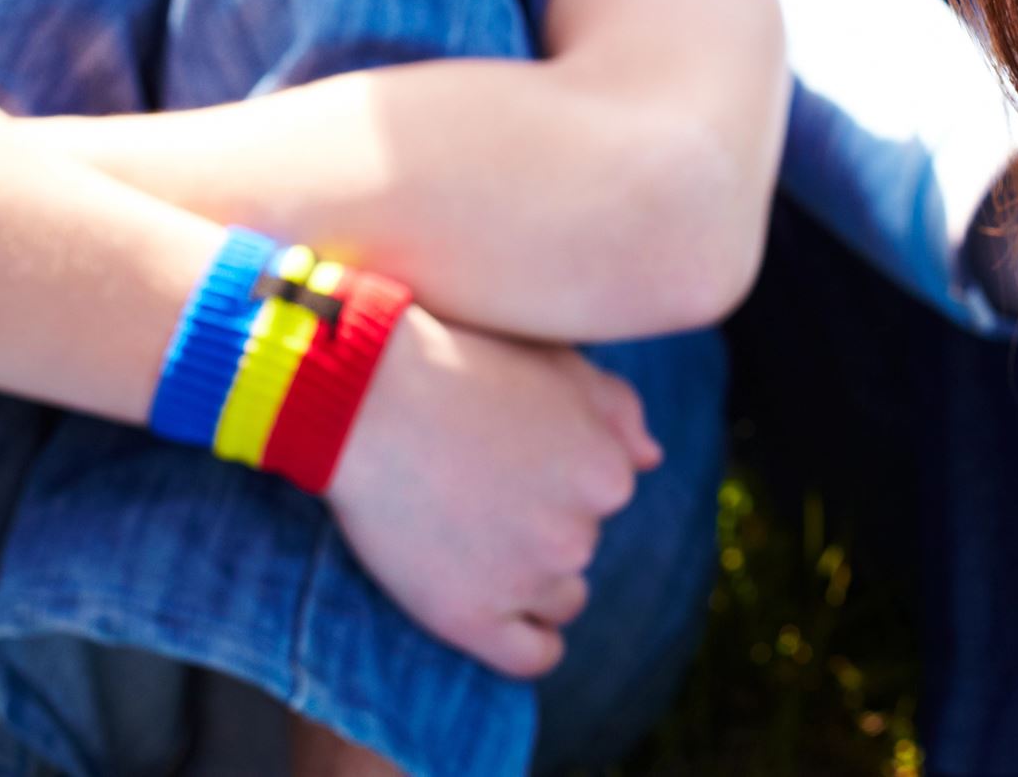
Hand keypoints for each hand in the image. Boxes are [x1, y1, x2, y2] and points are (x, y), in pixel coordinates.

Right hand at [326, 307, 660, 678]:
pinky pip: (532, 655)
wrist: (364, 397)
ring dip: (531, 577)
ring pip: (559, 597)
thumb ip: (618, 408)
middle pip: (578, 544)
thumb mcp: (557, 362)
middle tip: (479, 486)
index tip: (511, 457)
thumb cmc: (459, 363)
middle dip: (540, 522)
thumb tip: (654, 458)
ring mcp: (526, 581)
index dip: (559, 476)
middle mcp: (579, 535)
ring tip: (474, 533)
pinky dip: (527, 638)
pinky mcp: (472, 620)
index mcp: (609, 475)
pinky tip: (499, 610)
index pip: (605, 495)